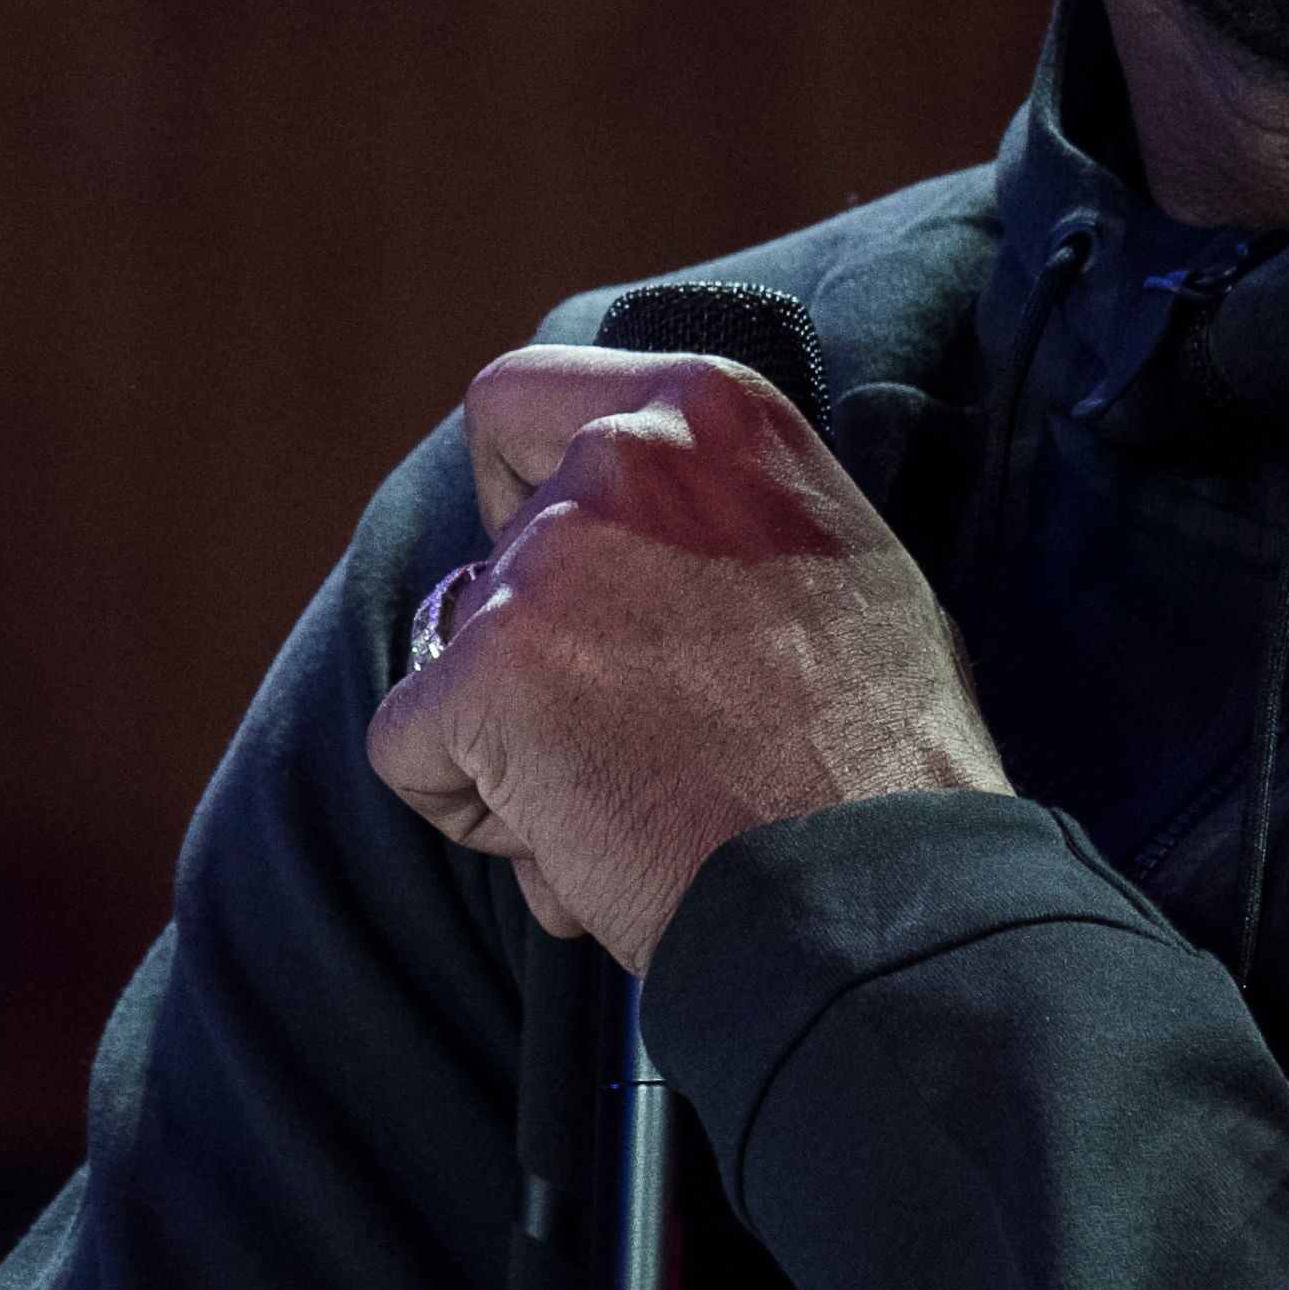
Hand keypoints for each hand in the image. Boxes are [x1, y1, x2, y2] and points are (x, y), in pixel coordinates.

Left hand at [364, 346, 1004, 972]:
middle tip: (644, 741)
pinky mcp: (488, 673)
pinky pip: (410, 747)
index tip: (567, 574)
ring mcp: (548, 564)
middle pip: (493, 555)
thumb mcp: (832, 562)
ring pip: (457, 658)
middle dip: (540, 657)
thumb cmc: (878, 757)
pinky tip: (582, 847)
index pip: (520, 398)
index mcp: (710, 413)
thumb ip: (720, 513)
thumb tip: (648, 530)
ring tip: (635, 807)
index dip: (518, 494)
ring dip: (520, 744)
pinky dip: (472, 809)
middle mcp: (621, 457)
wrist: (874, 892)